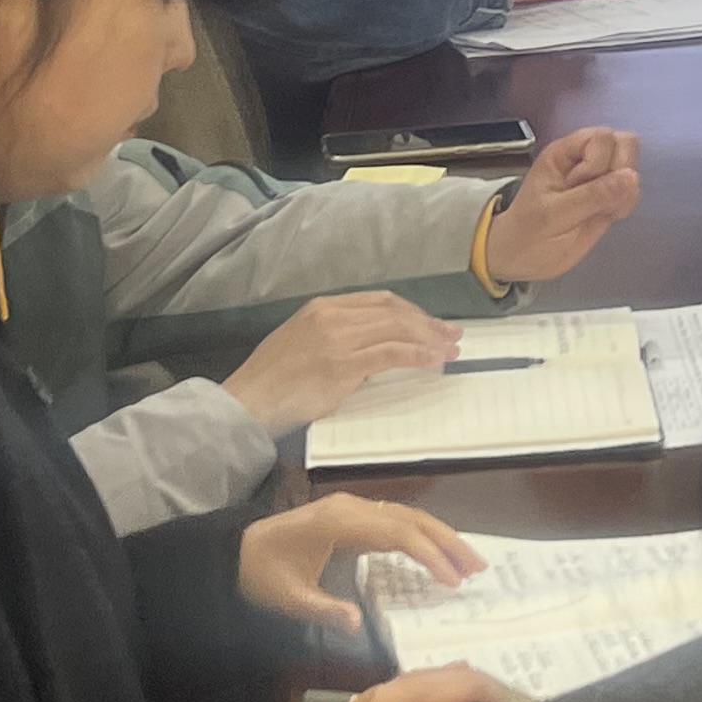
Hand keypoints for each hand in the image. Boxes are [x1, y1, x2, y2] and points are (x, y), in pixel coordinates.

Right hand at [223, 291, 458, 427]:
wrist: (249, 401)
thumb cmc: (274, 381)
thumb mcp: (304, 343)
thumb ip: (337, 337)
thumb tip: (373, 347)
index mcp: (322, 307)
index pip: (379, 300)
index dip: (411, 310)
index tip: (431, 323)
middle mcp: (332, 315)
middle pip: (394, 311)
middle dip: (427, 322)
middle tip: (452, 334)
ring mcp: (338, 337)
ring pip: (397, 329)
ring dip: (429, 339)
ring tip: (450, 349)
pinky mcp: (343, 363)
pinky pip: (391, 353)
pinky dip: (417, 355)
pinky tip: (433, 360)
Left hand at [237, 493, 481, 632]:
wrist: (235, 552)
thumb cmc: (261, 574)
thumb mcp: (287, 598)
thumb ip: (323, 609)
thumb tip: (357, 624)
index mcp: (339, 522)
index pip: (396, 532)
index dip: (428, 554)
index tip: (451, 580)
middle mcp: (352, 508)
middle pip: (411, 518)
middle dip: (448, 542)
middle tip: (479, 568)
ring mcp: (354, 508)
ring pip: (408, 516)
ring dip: (441, 537)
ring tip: (469, 563)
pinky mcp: (354, 515)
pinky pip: (397, 520)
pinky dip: (423, 536)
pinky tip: (438, 555)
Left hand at [477, 125, 640, 284]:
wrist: (522, 257)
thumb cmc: (528, 231)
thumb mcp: (555, 214)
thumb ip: (593, 195)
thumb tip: (632, 177)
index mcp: (564, 152)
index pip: (602, 137)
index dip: (599, 162)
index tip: (581, 186)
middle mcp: (584, 159)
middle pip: (624, 143)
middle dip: (620, 172)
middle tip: (598, 198)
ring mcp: (598, 177)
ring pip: (631, 165)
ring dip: (625, 190)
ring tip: (602, 210)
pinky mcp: (609, 196)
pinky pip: (632, 190)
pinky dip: (626, 203)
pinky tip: (606, 216)